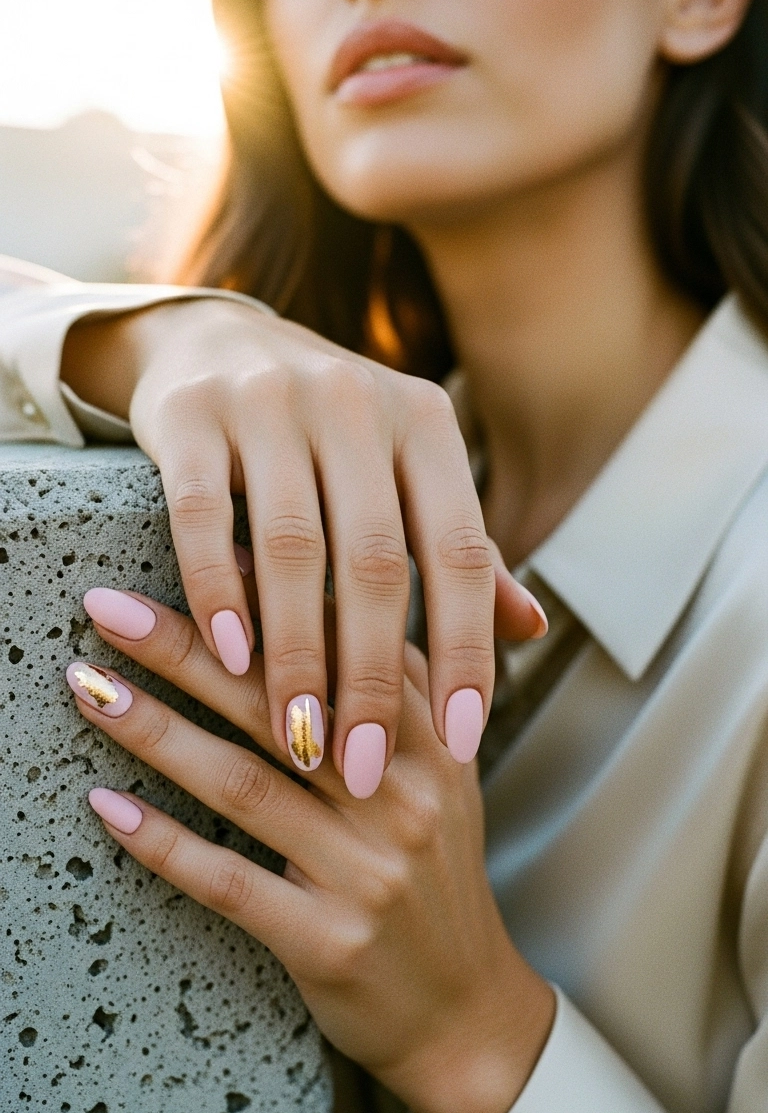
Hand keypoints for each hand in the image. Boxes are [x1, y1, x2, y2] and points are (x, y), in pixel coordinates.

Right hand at [63, 298, 545, 791]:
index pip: (462, 551)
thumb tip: (532, 630)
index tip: (464, 746)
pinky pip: (205, 514)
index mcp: (425, 424)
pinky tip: (228, 657)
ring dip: (297, 653)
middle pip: (376, 560)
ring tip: (299, 738)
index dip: (467, 651)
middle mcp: (357, 403)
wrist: (215, 342)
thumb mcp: (404, 473)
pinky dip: (218, 589)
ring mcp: (271, 400)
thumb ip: (463, 549)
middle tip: (365, 770)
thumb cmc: (327, 433)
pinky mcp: (193, 413)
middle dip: (373, 677)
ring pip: (293, 545)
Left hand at [67, 588, 554, 1112]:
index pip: (340, 647)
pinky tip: (108, 805)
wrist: (466, 1009)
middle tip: (109, 608)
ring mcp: (367, 871)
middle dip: (185, 648)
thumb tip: (314, 592)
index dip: (263, 597)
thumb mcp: (444, 772)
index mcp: (430, 740)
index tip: (195, 552)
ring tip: (89, 687)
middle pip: (277, 703)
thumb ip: (394, 688)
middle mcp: (402, 796)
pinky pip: (228, 881)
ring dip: (155, 732)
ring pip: (242, 784)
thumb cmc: (433, 873)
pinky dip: (162, 841)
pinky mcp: (327, 940)